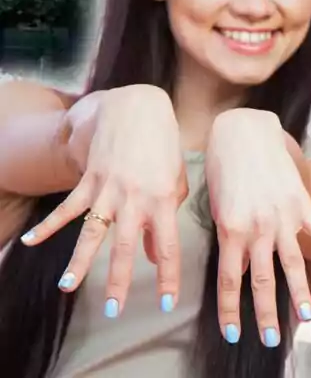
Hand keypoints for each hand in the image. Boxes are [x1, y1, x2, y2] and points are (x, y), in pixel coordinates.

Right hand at [22, 85, 187, 317]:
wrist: (140, 109)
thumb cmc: (163, 150)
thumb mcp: (173, 184)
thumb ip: (163, 221)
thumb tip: (152, 258)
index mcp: (163, 201)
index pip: (167, 246)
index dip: (168, 277)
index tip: (167, 304)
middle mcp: (135, 198)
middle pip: (125, 247)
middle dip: (118, 281)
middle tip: (113, 310)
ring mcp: (109, 189)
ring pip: (91, 231)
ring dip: (78, 261)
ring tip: (67, 287)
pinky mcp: (89, 179)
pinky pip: (67, 208)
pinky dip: (47, 225)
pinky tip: (28, 242)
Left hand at [205, 108, 310, 345]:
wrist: (243, 132)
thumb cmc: (222, 166)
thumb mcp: (216, 205)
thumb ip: (228, 234)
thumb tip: (231, 259)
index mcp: (231, 230)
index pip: (230, 281)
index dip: (230, 311)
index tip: (233, 334)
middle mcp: (259, 228)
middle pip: (263, 280)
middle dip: (266, 313)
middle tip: (270, 339)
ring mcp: (284, 216)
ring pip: (293, 263)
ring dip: (300, 292)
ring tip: (307, 316)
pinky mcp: (303, 202)